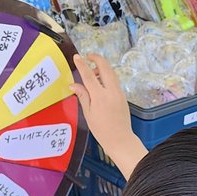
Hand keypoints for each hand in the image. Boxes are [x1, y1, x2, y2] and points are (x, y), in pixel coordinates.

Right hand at [71, 53, 145, 180]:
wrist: (120, 139)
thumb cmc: (102, 130)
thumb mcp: (88, 113)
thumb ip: (82, 96)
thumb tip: (74, 84)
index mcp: (100, 97)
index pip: (89, 76)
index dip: (82, 65)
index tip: (77, 57)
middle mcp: (111, 92)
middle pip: (105, 68)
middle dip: (97, 59)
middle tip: (88, 56)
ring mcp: (119, 93)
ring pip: (111, 73)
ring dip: (102, 68)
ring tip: (92, 73)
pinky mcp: (122, 95)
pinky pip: (114, 80)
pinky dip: (107, 76)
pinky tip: (99, 82)